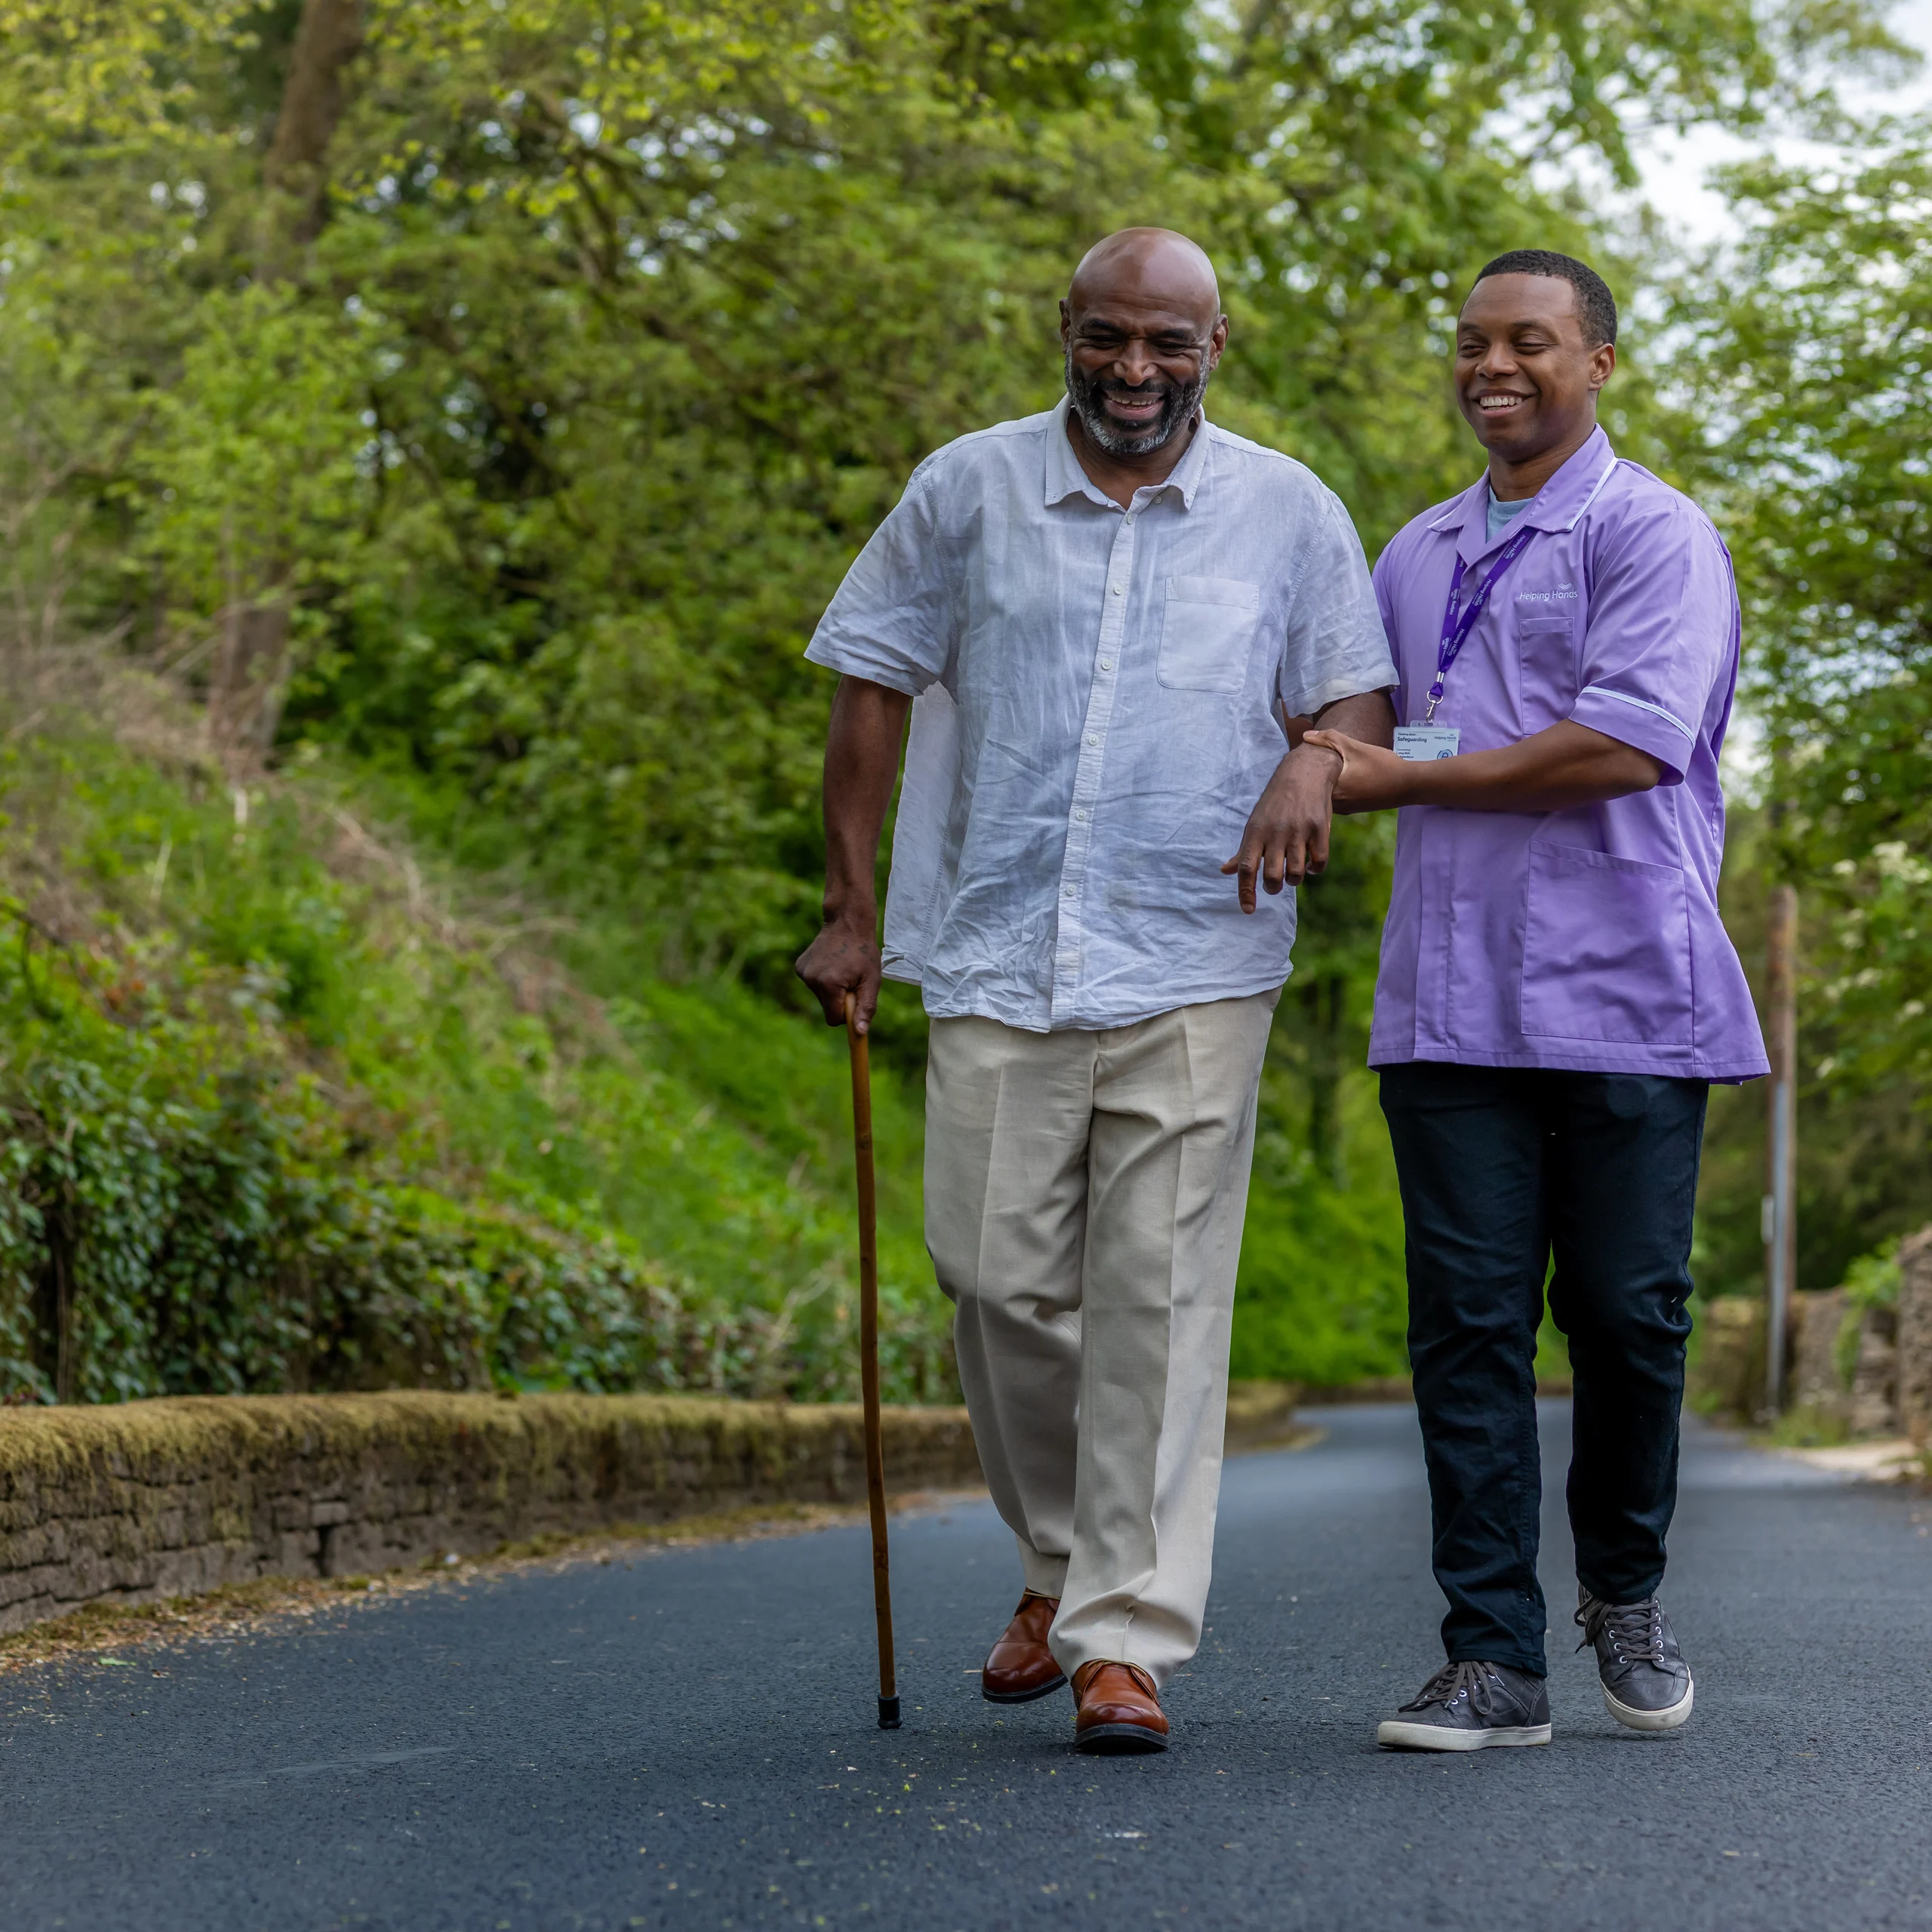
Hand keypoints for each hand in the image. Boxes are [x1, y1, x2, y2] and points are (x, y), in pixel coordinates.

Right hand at [795, 913, 880, 1031]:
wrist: (847, 923)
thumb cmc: (863, 952)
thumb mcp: (872, 981)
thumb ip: (866, 1008)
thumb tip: (860, 1033)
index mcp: (829, 984)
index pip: (834, 1019)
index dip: (846, 1015)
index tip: (855, 1004)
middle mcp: (812, 979)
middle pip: (827, 1008)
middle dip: (840, 1001)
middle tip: (851, 981)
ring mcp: (803, 972)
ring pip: (820, 996)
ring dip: (832, 989)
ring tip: (842, 969)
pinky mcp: (799, 967)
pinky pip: (814, 984)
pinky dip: (823, 980)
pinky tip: (831, 963)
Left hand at [1220, 742, 1340, 912]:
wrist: (1304, 773)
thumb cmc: (1275, 804)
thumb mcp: (1255, 823)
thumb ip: (1243, 850)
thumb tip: (1224, 871)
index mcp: (1255, 833)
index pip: (1245, 868)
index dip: (1245, 892)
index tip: (1248, 910)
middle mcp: (1275, 833)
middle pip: (1271, 876)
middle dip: (1273, 888)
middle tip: (1275, 884)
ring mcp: (1298, 831)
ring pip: (1296, 873)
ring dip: (1294, 880)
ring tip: (1293, 872)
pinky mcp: (1320, 829)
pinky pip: (1319, 862)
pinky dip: (1315, 869)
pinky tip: (1311, 863)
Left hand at [1300, 729, 1414, 813]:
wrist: (1408, 785)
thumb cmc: (1382, 765)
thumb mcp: (1355, 747)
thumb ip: (1329, 738)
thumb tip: (1305, 735)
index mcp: (1332, 790)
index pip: (1306, 781)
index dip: (1301, 768)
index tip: (1299, 757)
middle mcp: (1335, 804)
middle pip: (1313, 790)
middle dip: (1309, 776)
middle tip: (1305, 761)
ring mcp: (1344, 809)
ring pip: (1323, 796)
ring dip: (1321, 784)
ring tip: (1319, 768)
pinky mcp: (1353, 809)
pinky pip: (1335, 799)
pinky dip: (1332, 789)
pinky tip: (1337, 777)